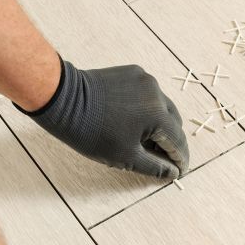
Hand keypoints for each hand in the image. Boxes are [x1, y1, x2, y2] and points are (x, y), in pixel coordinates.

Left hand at [22, 58, 189, 179]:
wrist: (63, 100)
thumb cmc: (92, 133)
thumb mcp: (126, 157)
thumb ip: (155, 167)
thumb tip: (173, 172)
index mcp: (159, 116)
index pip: (178, 142)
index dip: (181, 160)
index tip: (180, 172)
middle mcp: (157, 94)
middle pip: (174, 123)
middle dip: (170, 141)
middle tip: (161, 158)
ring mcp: (145, 80)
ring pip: (162, 107)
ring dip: (159, 124)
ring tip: (145, 139)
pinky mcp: (133, 72)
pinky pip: (148, 94)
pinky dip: (146, 108)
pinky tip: (132, 119)